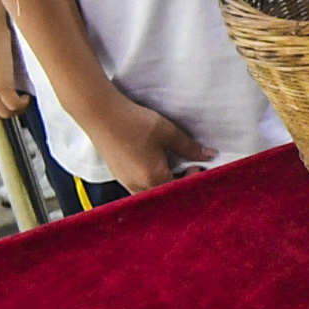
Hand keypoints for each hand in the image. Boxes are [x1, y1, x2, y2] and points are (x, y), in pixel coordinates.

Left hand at [0, 30, 26, 120]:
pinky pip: (14, 104)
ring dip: (17, 109)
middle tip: (20, 103)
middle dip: (9, 112)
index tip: (6, 103)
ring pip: (5, 112)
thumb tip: (3, 81)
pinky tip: (27, 96)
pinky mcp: (1, 84)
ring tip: (24, 99)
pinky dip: (23, 103)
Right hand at [79, 94, 202, 190]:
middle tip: (187, 166)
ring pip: (152, 193)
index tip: (196, 166)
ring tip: (169, 164)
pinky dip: (151, 180)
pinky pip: (139, 187)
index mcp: (153, 178)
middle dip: (179, 183)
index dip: (192, 180)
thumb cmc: (132, 122)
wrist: (101, 114)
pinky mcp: (119, 176)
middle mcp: (138, 186)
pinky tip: (153, 164)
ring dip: (164, 182)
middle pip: (166, 195)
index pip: (180, 190)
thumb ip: (189, 147)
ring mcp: (126, 182)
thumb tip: (208, 155)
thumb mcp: (167, 132)